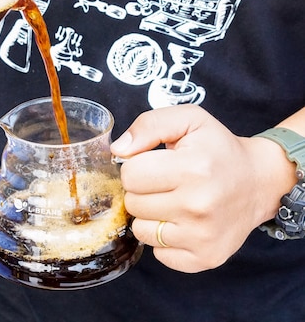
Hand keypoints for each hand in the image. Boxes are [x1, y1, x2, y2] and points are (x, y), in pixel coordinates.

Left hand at [110, 104, 296, 272]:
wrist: (260, 181)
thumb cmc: (218, 149)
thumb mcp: (189, 120)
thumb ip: (149, 125)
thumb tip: (118, 149)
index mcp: (192, 168)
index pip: (129, 174)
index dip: (137, 166)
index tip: (156, 164)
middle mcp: (198, 205)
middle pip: (133, 203)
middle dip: (142, 191)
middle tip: (166, 183)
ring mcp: (203, 236)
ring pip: (141, 230)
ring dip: (150, 216)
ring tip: (173, 202)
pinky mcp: (206, 257)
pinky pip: (159, 254)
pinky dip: (163, 240)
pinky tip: (181, 223)